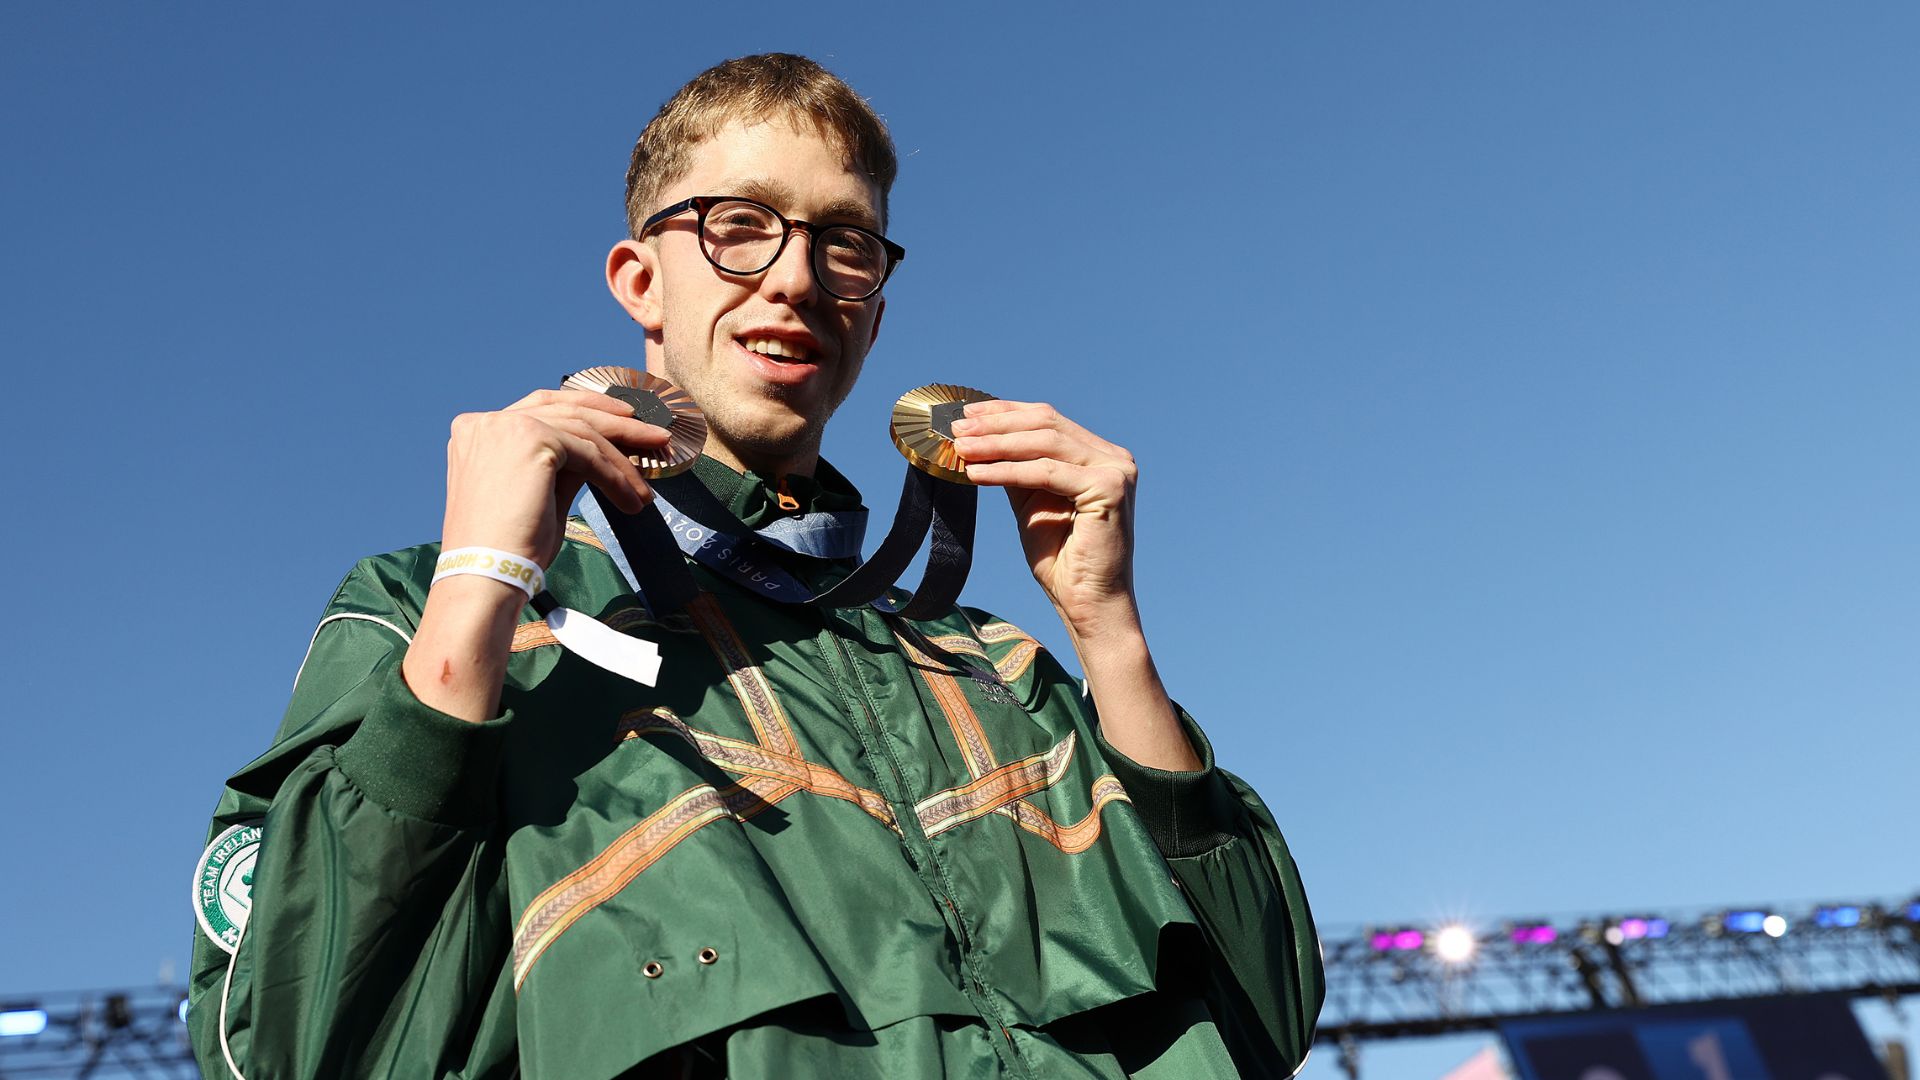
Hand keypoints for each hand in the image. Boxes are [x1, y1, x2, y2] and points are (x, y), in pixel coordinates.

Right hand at [441, 388, 669, 568]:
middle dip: (615, 423)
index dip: (585, 408)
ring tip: (648, 485)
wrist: (488, 572)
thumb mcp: (537, 492)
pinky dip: (615, 477)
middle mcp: (489, 422)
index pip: (542, 406)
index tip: (621, 419)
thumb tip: (596, 454)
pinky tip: (632, 499)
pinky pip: (588, 454)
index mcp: (478, 431)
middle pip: (566, 410)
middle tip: (653, 437)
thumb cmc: (508, 546)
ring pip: (582, 431)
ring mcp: (507, 426)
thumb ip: (560, 465)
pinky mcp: (532, 440)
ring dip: (623, 458)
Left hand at [951, 400, 1141, 636]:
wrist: (1087, 603)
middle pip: (1046, 424)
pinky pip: (1047, 472)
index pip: (1048, 419)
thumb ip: (1015, 469)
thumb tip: (977, 438)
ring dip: (996, 444)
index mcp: (1099, 455)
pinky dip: (1008, 471)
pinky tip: (977, 474)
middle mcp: (1114, 457)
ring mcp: (1116, 470)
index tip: (965, 413)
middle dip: (995, 425)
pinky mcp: (1110, 488)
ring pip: (1045, 443)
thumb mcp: (1031, 502)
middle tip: (956, 428)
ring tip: (960, 448)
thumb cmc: (1061, 560)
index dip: (1005, 412)